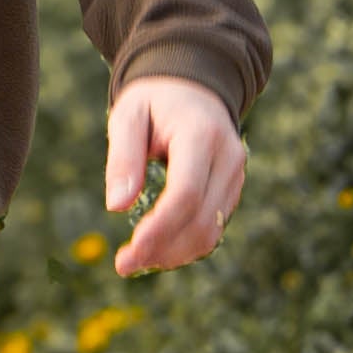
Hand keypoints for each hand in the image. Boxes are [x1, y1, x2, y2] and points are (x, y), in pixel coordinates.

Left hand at [104, 76, 245, 277]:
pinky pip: (213, 228)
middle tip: (123, 265)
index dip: (159, 228)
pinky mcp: (232, 190)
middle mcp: (228, 157)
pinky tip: (156, 250)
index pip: (186, 193)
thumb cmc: (154, 101)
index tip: (129, 252)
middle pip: (202, 220)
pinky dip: (185, 246)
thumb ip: (122, 157)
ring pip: (211, 232)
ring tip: (136, 261)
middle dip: (162, 250)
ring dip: (174, 255)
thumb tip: (116, 207)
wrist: (192, 87)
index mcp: (201, 134)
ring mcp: (235, 176)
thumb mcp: (128, 115)